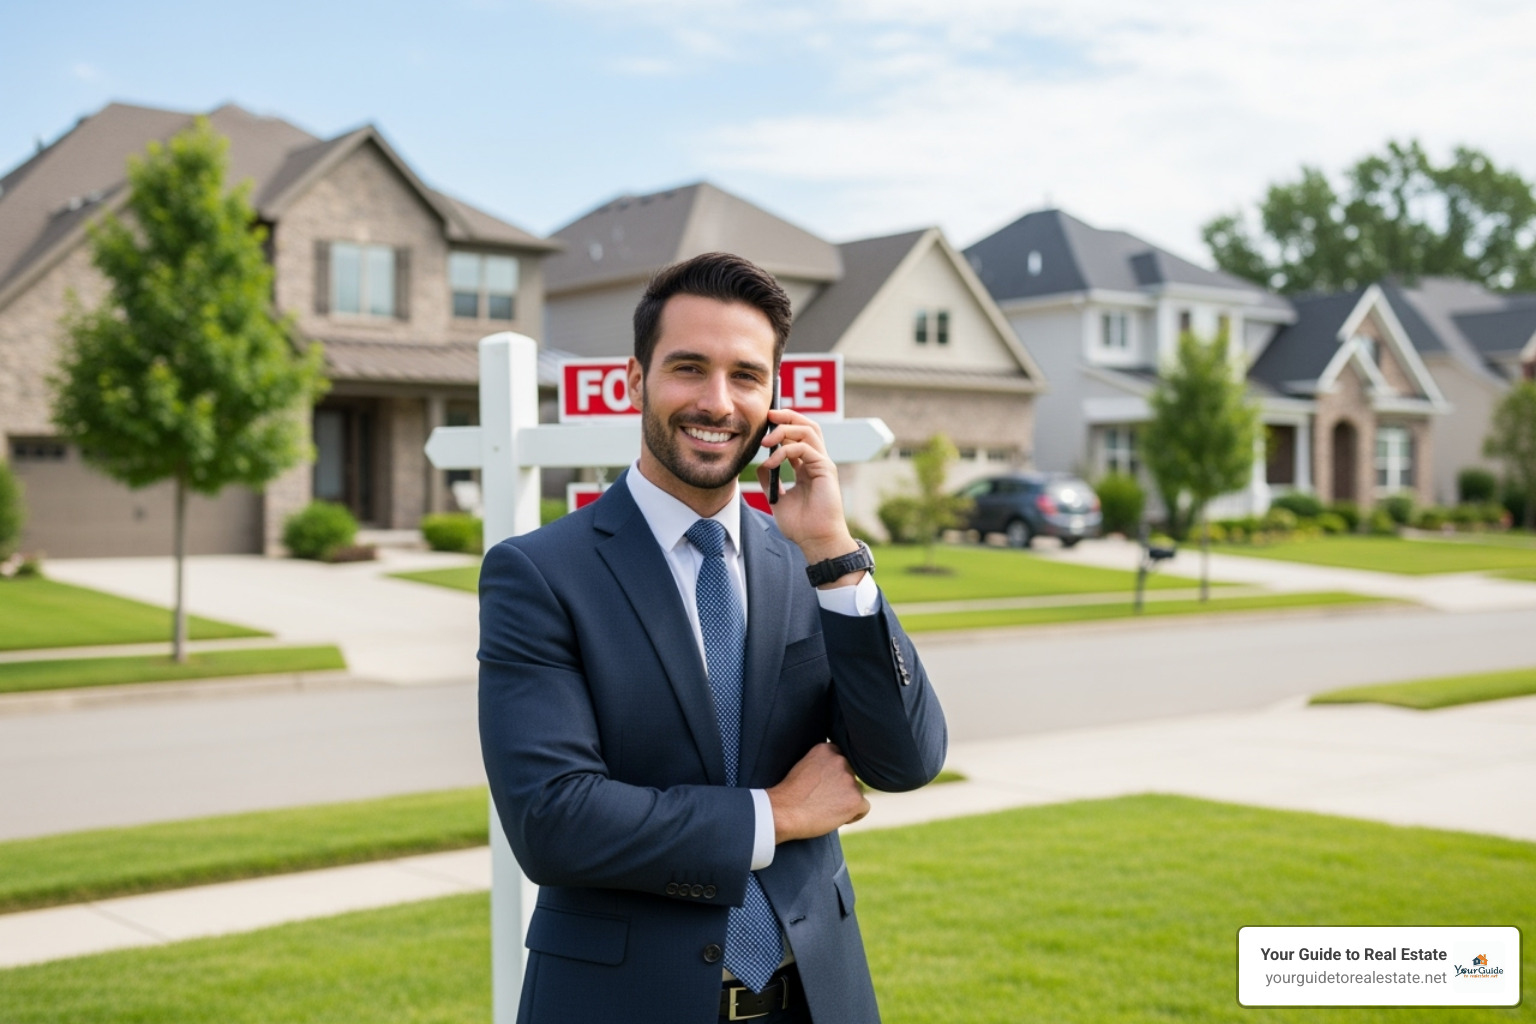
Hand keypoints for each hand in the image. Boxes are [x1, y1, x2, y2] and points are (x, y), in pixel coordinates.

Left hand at [757, 408, 857, 570]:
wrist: (815, 541)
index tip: (764, 423)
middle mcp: (817, 462)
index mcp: (807, 467)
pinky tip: (771, 462)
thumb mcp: (778, 499)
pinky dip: (785, 451)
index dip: (783, 426)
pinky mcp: (826, 469)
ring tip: (765, 441)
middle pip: (807, 426)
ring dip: (784, 430)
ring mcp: (823, 464)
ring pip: (808, 431)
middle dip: (787, 416)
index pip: (798, 436)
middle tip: (768, 415)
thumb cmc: (801, 525)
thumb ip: (770, 480)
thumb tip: (760, 464)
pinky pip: (804, 449)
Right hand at [766, 742, 869, 843]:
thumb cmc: (789, 795)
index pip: (842, 761)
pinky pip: (864, 808)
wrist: (782, 812)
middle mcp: (840, 760)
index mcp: (826, 749)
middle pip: (851, 776)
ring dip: (846, 801)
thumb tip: (839, 778)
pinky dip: (853, 815)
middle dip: (842, 788)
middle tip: (822, 800)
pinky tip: (835, 818)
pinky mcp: (855, 798)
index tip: (824, 786)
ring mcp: (849, 779)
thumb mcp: (804, 767)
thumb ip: (824, 766)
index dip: (835, 776)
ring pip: (857, 792)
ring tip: (825, 809)